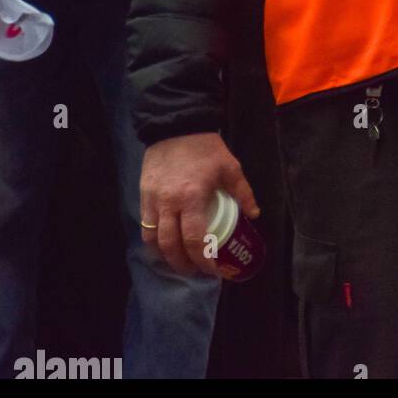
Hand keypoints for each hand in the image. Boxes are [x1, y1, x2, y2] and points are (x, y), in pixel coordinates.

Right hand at [140, 132, 259, 277]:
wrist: (176, 126)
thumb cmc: (206, 148)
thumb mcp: (230, 168)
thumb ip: (242, 193)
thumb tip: (254, 215)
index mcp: (192, 197)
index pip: (194, 240)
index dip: (202, 260)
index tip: (212, 270)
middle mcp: (169, 203)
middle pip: (170, 246)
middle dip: (183, 265)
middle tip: (195, 272)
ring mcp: (153, 200)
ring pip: (153, 239)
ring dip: (165, 256)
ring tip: (179, 262)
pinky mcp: (143, 195)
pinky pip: (145, 225)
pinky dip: (154, 240)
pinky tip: (164, 244)